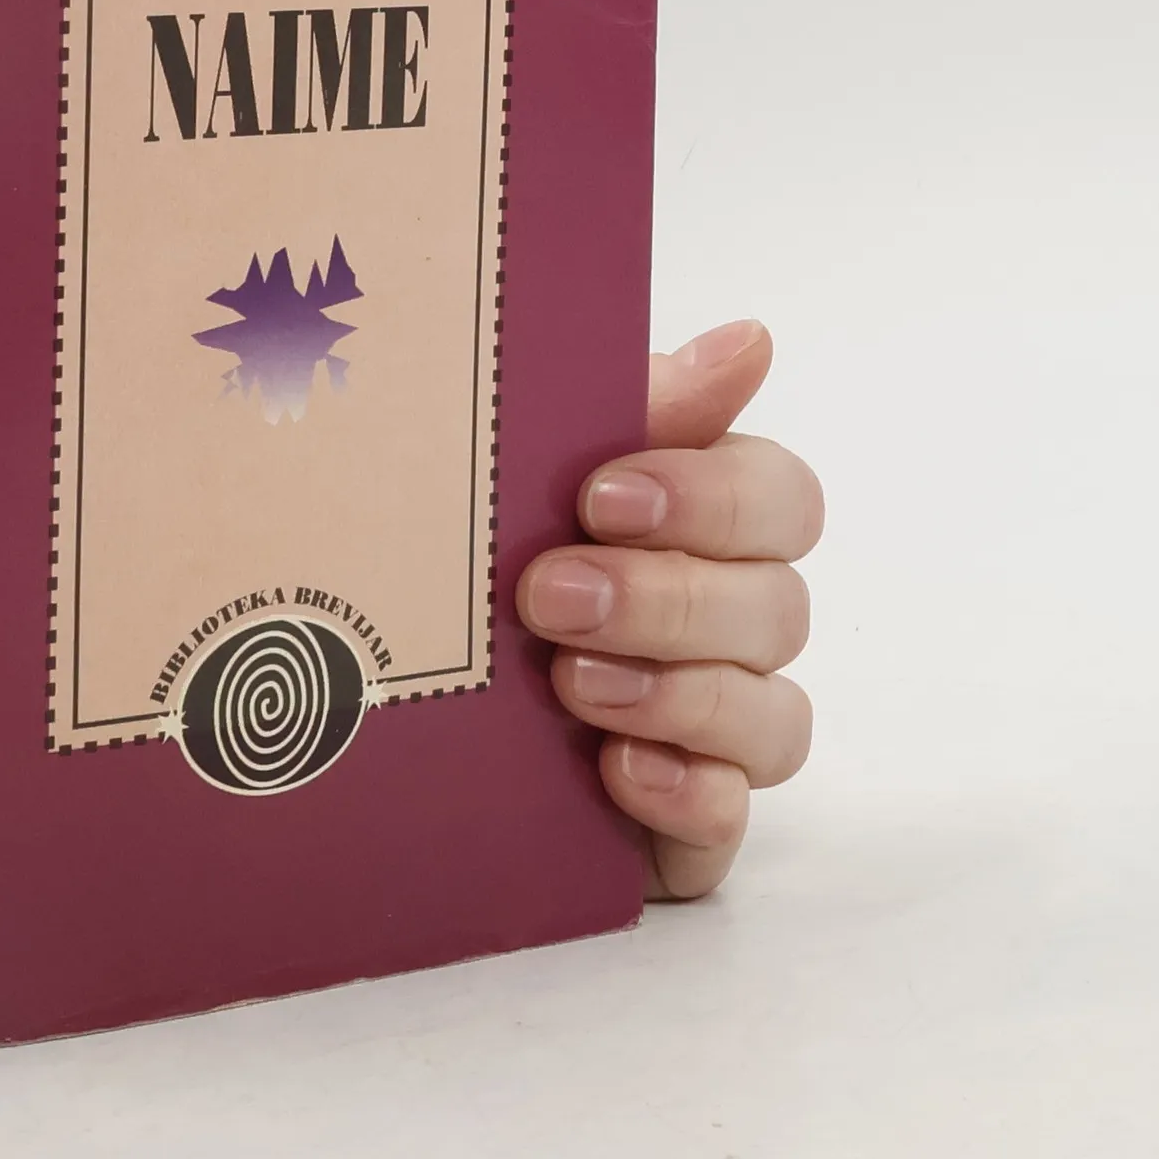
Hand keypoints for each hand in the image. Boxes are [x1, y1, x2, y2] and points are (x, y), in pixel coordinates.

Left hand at [517, 320, 819, 899]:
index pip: (781, 497)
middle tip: (549, 598)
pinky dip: (688, 794)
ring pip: (772, 717)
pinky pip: (732, 818)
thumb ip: (636, 407)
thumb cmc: (474, 554)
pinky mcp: (686, 816)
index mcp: (703, 523)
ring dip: (678, 696)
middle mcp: (727, 621)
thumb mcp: (526, 469)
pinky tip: (620, 772)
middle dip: (666, 600)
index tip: (601, 496)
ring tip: (570, 685)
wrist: (377, 689)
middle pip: (777, 608)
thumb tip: (750, 340)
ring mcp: (714, 725)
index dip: (711, 498)